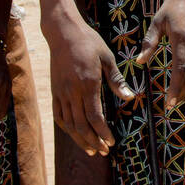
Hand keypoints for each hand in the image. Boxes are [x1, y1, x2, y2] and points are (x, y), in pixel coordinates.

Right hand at [46, 15, 135, 156]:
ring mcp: (61, 92)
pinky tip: (74, 134)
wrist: (63, 32)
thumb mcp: (107, 57)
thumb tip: (129, 97)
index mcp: (88, 83)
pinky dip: (67, 128)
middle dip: (93, 141)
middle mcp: (72, 91)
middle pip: (81, 125)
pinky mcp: (55, 91)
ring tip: (91, 150)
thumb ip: (116, 79)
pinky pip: (59, 115)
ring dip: (80, 139)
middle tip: (104, 152)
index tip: (111, 141)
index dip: (103, 132)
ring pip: (69, 123)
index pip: (95, 116)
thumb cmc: (89, 42)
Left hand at [137, 0, 184, 110]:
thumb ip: (150, 42)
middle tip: (172, 104)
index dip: (175, 89)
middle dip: (182, 94)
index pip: (180, 70)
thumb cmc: (177, 4)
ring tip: (181, 97)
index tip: (168, 104)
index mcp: (182, 37)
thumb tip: (139, 62)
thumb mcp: (159, 20)